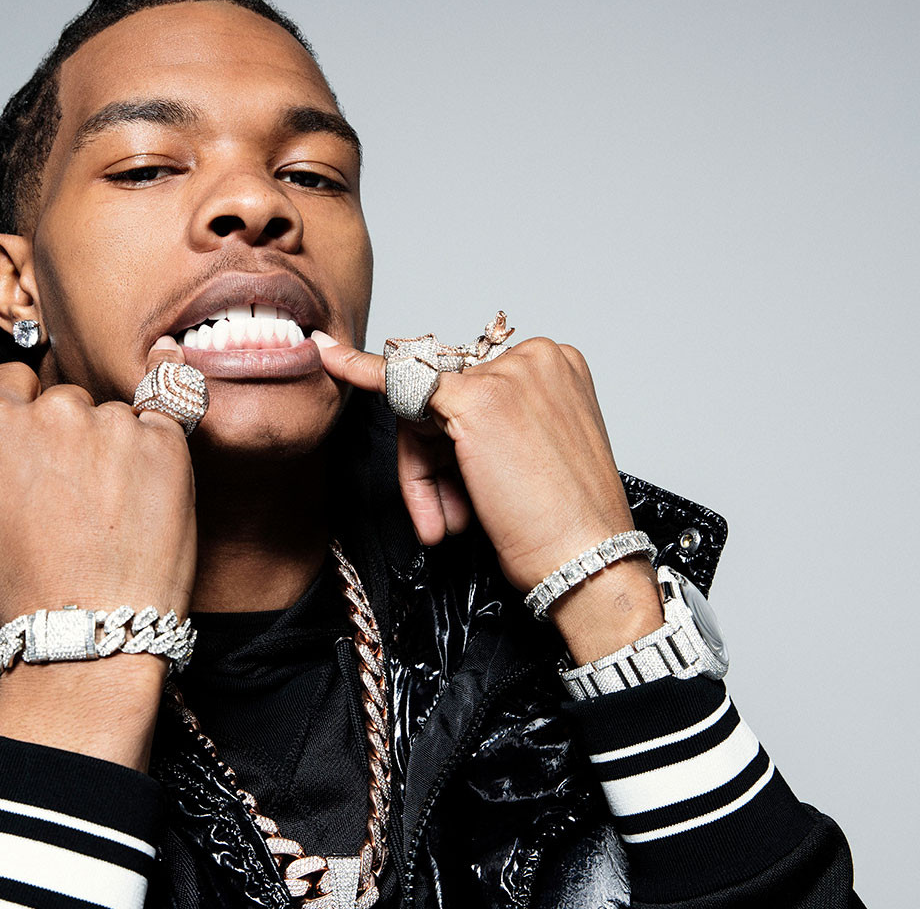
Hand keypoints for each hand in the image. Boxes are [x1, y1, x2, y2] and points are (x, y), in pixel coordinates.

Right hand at [0, 338, 198, 768]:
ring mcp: (114, 425)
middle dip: (69, 435)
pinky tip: (145, 497)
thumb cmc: (22, 592)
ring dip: (114, 447)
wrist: (93, 632)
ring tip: (111, 511)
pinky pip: (163, 424)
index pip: (10, 379)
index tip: (37, 444)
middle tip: (75, 496)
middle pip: (64, 399)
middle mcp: (54, 414)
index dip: (22, 409)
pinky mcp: (165, 441)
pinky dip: (156, 453)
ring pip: (114, 415)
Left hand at [314, 330, 661, 659]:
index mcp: (557, 366)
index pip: (476, 386)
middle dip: (433, 459)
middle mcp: (536, 357)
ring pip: (424, 409)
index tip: (445, 464)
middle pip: (446, 396)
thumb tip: (435, 423)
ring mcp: (506, 375)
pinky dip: (358, 370)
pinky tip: (331, 358)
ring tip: (448, 522)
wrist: (588, 562)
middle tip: (444, 516)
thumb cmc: (566, 523)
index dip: (452, 440)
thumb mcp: (532, 457)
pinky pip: (399, 383)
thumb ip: (491, 428)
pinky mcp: (475, 401)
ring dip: (424, 474)